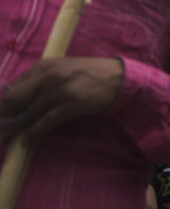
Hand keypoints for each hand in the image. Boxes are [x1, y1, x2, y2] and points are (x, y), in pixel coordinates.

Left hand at [0, 57, 123, 141]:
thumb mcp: (61, 71)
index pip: (12, 88)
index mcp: (42, 67)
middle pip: (13, 100)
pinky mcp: (71, 103)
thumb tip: (19, 100)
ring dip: (14, 130)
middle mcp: (47, 76)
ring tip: (5, 140)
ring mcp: (59, 90)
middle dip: (2, 118)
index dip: (1, 106)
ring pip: (28, 114)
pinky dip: (33, 133)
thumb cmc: (90, 75)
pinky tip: (26, 142)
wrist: (119, 77)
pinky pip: (46, 122)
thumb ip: (41, 81)